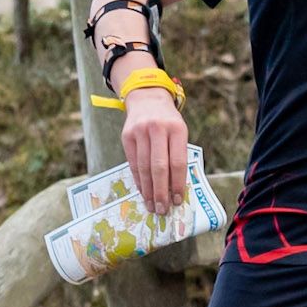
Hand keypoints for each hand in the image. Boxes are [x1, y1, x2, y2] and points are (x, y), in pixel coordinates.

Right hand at [120, 88, 186, 214]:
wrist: (147, 97)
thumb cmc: (168, 121)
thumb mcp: (179, 131)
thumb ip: (178, 155)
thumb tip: (175, 189)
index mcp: (177, 129)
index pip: (177, 162)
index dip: (177, 184)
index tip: (178, 200)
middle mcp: (158, 129)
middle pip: (159, 167)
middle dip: (161, 192)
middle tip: (162, 209)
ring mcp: (140, 132)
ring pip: (144, 167)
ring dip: (148, 190)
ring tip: (152, 205)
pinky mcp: (127, 136)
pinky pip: (132, 163)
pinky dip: (138, 180)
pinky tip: (143, 191)